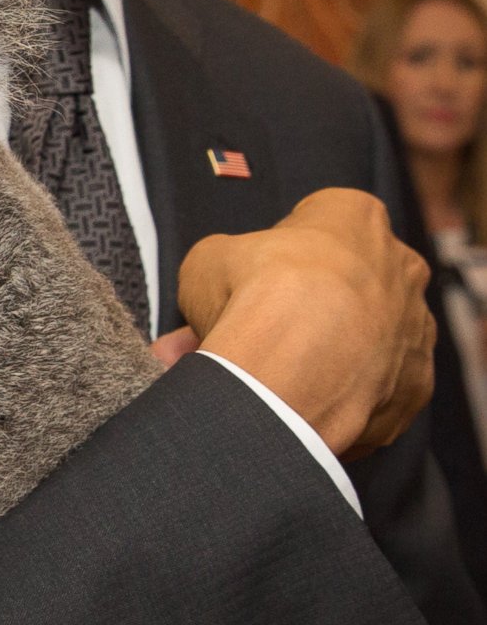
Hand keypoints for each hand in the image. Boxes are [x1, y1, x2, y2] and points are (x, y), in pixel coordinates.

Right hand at [177, 189, 432, 458]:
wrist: (295, 371)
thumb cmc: (256, 296)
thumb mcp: (209, 259)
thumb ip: (225, 264)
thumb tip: (220, 288)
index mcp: (356, 217)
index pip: (319, 225)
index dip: (276, 257)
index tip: (250, 284)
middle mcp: (399, 266)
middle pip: (343, 286)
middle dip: (295, 311)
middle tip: (245, 339)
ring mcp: (413, 328)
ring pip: (360, 341)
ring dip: (316, 357)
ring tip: (260, 384)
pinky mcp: (415, 385)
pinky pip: (374, 390)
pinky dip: (339, 398)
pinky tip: (297, 407)